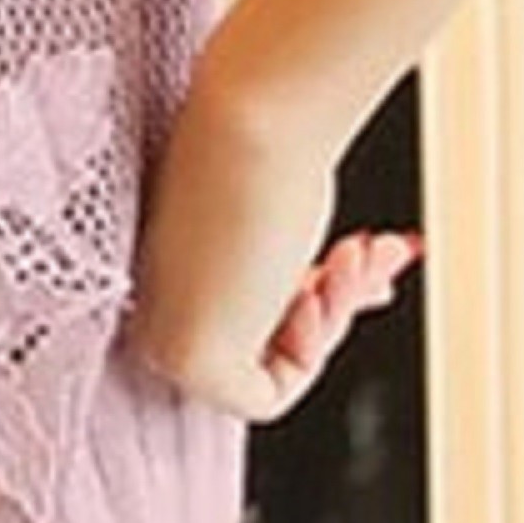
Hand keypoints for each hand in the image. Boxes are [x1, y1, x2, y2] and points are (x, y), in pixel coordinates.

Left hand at [129, 67, 420, 423]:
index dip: (314, 298)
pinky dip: (307, 355)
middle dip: (336, 302)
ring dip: (331, 317)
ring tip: (354, 255)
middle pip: (261, 344)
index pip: (244, 315)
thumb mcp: (292, 224)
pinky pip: (264, 400)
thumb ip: (311, 269)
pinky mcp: (184, 360)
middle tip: (368, 252)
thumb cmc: (266, 147)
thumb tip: (369, 285)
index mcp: (166, 265)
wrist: (255, 122)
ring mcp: (162, 336)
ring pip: (268, 368)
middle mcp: (154, 301)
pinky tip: (313, 294)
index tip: (357, 256)